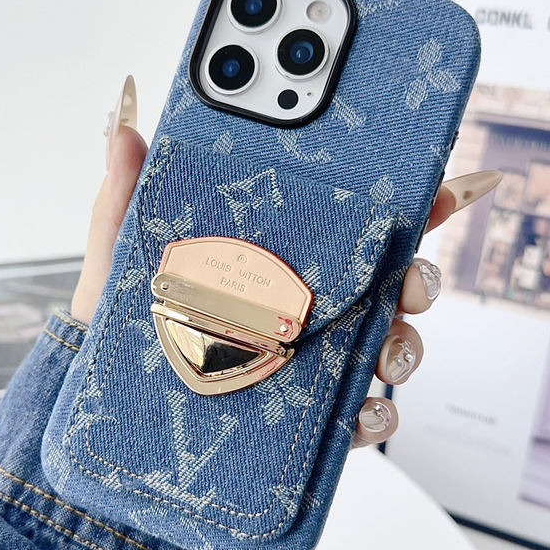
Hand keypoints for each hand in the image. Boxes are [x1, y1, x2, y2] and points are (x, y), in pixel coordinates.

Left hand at [71, 77, 500, 448]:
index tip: (434, 189)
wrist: (114, 414)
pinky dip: (376, 416)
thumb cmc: (125, 328)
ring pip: (390, 345)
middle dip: (419, 280)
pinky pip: (361, 415)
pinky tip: (363, 413)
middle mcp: (309, 305)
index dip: (407, 204)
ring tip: (386, 354)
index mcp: (280, 260)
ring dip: (406, 348)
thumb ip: (126, 197)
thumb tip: (125, 133)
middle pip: (391, 284)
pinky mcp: (310, 415)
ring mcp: (315, 360)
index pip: (355, 224)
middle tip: (411, 284)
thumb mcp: (121, 258)